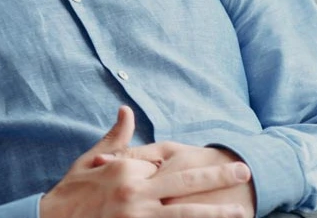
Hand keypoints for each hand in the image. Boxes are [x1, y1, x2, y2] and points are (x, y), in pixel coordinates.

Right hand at [40, 107, 252, 217]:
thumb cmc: (72, 191)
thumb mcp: (90, 160)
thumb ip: (116, 138)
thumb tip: (127, 109)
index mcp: (125, 170)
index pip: (160, 165)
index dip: (173, 167)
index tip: (190, 164)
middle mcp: (135, 191)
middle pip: (185, 183)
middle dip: (216, 177)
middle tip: (243, 171)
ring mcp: (137, 215)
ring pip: (186, 213)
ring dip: (215, 212)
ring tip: (242, 211)